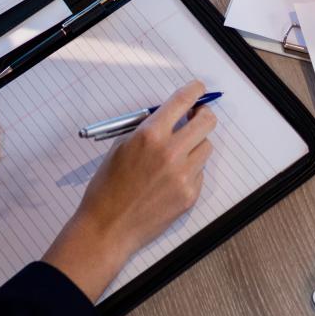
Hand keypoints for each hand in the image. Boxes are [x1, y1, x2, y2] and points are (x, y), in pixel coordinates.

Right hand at [43, 81, 216, 301]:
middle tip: (197, 117)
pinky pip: (200, 172)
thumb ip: (147, 129)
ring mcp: (184, 175)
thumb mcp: (121, 147)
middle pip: (206, 122)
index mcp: (150, 135)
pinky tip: (171, 178)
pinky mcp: (190, 194)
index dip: (194, 91)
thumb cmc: (108, 187)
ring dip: (196, 144)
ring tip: (178, 153)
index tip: (199, 88)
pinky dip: (191, 170)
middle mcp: (171, 152)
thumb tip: (170, 117)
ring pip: (207, 147)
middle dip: (203, 115)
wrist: (108, 227)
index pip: (182, 101)